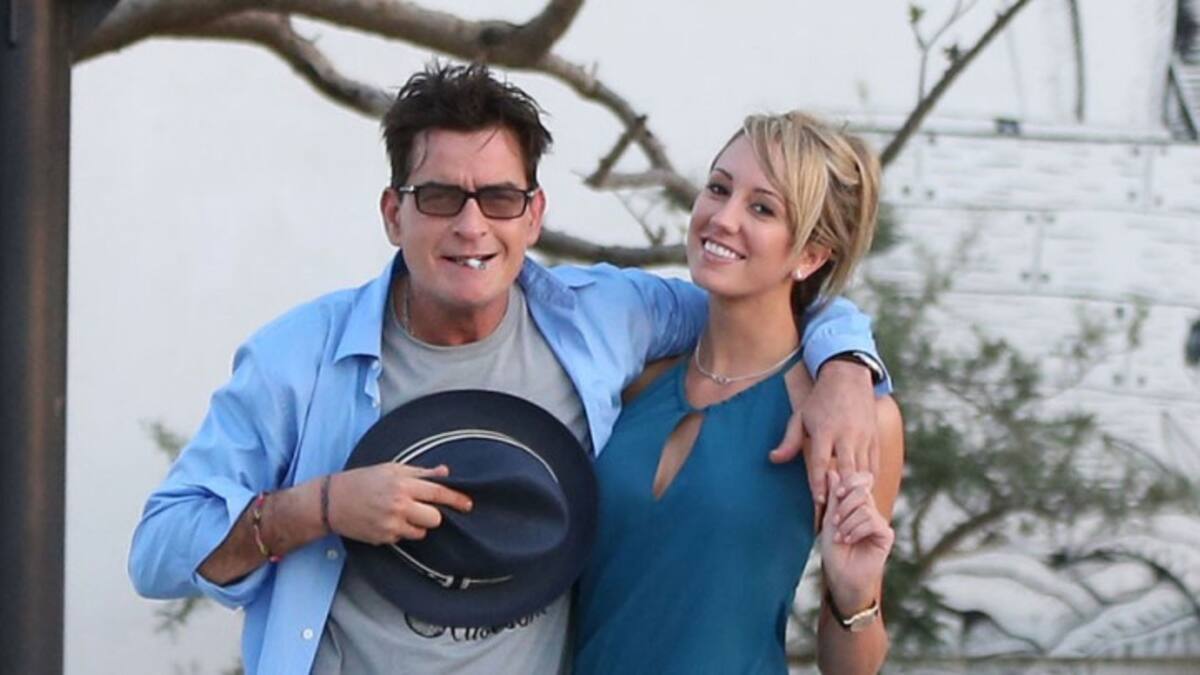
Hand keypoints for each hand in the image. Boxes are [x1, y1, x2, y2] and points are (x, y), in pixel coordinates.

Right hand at [327, 464, 472, 544]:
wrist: (331, 501)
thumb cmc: (363, 480)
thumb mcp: (391, 469)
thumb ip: (420, 473)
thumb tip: (445, 473)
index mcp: (402, 485)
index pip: (437, 493)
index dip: (456, 499)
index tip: (468, 505)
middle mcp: (399, 505)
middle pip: (435, 519)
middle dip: (432, 515)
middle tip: (420, 509)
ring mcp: (391, 524)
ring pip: (421, 532)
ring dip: (417, 525)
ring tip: (399, 514)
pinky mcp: (383, 538)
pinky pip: (404, 538)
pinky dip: (400, 532)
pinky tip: (386, 521)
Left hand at [771, 359, 876, 504]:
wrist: (848, 377)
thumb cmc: (819, 400)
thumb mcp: (800, 416)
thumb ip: (789, 441)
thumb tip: (773, 459)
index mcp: (826, 430)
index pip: (821, 461)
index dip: (819, 483)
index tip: (818, 502)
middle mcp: (847, 435)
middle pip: (847, 469)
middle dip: (843, 492)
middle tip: (838, 513)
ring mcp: (864, 437)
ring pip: (864, 470)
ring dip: (858, 491)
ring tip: (851, 510)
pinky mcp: (875, 438)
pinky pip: (874, 465)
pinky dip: (869, 481)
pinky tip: (863, 495)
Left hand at [819, 471, 892, 613]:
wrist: (841, 577)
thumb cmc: (834, 551)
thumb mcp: (829, 520)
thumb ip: (833, 497)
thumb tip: (832, 471)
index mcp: (856, 504)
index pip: (860, 480)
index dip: (849, 482)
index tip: (837, 494)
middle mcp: (870, 510)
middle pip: (862, 490)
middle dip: (845, 504)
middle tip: (835, 520)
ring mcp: (879, 522)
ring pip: (865, 507)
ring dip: (847, 522)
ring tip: (840, 536)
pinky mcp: (886, 535)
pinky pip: (873, 522)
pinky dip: (856, 530)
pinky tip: (848, 540)